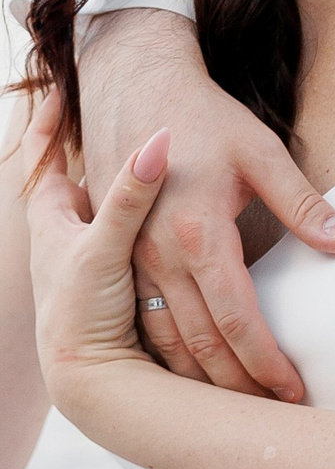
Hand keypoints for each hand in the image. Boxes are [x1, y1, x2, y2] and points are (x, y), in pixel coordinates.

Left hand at [23, 97, 169, 398]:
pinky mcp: (116, 275)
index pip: (39, 156)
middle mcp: (66, 230)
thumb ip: (131, 198)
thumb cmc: (81, 313)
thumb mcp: (104, 249)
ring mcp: (90, 253)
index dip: (45, 124)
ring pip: (103, 207)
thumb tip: (158, 143)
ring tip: (136, 143)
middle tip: (101, 107)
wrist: (90, 376)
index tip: (58, 92)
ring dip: (119, 182)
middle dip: (84, 145)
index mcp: (52, 216)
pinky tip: (160, 211)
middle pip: (69, 176)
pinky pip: (127, 235)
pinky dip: (138, 218)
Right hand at [76, 8, 334, 401]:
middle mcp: (157, 255)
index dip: (266, 362)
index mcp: (198, 234)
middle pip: (199, 344)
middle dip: (237, 386)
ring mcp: (131, 259)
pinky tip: (192, 377)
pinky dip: (167, 357)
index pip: (237, 319)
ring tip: (239, 410)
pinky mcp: (117, 256)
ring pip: (165, 341)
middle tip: (273, 417)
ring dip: (200, 382)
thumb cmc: (205, 118)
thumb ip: (304, 204)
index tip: (294, 392)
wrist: (134, 85)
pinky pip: (142, 321)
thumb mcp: (262, 152)